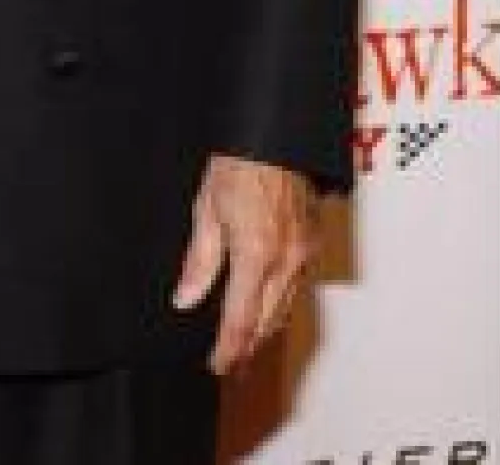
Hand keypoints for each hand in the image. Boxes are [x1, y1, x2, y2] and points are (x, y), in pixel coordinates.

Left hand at [172, 154, 319, 374]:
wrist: (276, 132)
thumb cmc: (241, 160)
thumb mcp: (207, 208)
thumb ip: (199, 260)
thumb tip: (187, 298)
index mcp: (256, 254)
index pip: (241, 320)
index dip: (229, 350)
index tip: (218, 366)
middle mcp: (286, 260)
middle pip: (267, 322)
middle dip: (248, 348)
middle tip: (231, 365)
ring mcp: (304, 252)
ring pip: (285, 307)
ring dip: (265, 330)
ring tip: (246, 345)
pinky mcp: (313, 241)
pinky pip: (297, 285)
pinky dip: (280, 304)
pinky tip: (268, 307)